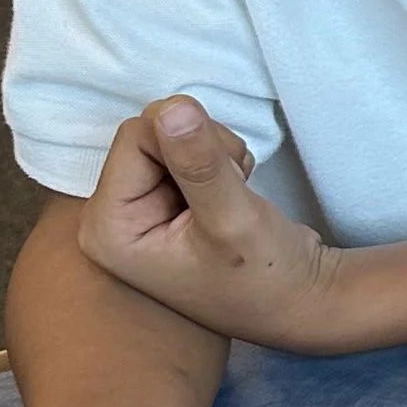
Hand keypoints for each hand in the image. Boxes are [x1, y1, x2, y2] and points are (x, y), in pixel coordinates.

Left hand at [76, 98, 345, 351]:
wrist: (299, 301)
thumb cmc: (266, 276)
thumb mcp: (233, 220)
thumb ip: (200, 164)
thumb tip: (173, 105)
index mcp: (107, 229)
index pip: (136, 137)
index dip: (187, 144)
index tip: (222, 182)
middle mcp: (111, 218)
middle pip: (149, 134)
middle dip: (201, 149)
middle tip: (231, 191)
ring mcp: (136, 210)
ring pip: (170, 136)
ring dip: (214, 155)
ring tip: (234, 200)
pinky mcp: (162, 204)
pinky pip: (182, 150)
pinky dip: (218, 162)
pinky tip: (232, 199)